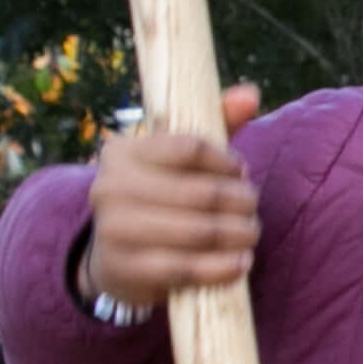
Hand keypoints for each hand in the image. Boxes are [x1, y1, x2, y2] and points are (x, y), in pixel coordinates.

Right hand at [77, 84, 266, 304]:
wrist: (114, 257)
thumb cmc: (159, 196)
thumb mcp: (180, 158)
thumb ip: (215, 122)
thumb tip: (250, 94)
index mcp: (121, 151)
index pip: (190, 148)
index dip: (225, 162)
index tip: (241, 173)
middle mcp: (109, 187)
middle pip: (199, 193)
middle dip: (239, 202)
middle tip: (252, 208)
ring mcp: (114, 230)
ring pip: (197, 232)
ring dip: (237, 234)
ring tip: (250, 233)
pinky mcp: (125, 270)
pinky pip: (186, 268)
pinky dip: (221, 267)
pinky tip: (241, 262)